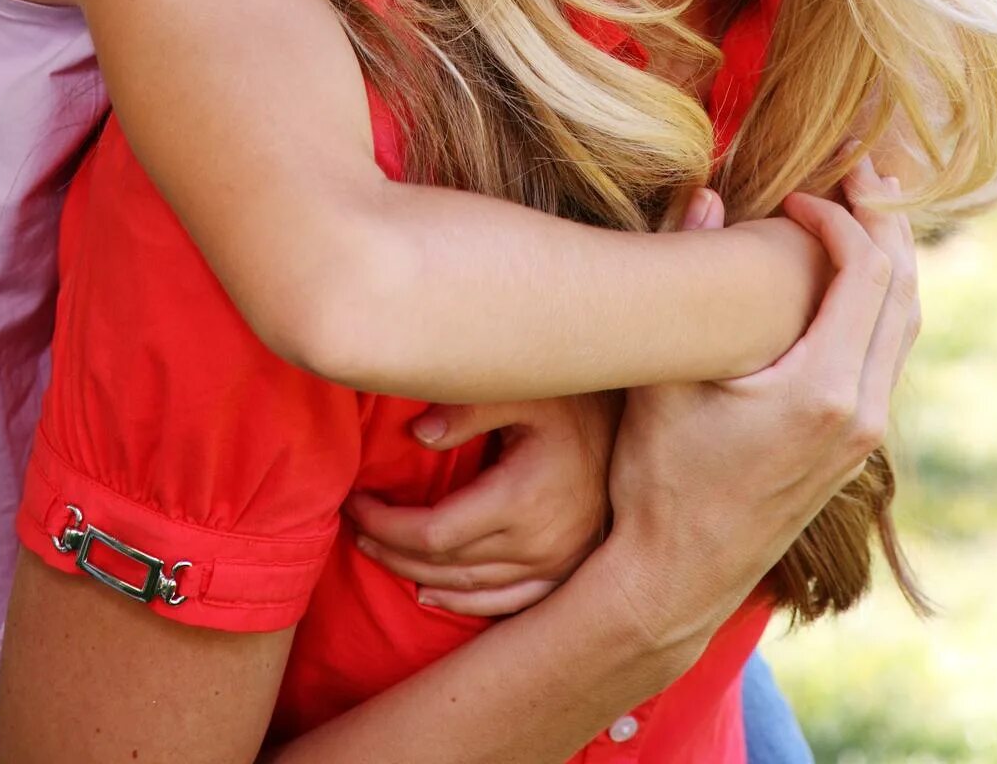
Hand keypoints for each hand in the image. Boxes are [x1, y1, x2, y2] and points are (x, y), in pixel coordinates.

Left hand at [347, 392, 618, 615]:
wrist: (641, 430)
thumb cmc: (576, 402)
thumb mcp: (523, 390)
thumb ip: (468, 407)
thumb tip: (417, 435)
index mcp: (521, 500)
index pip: (433, 533)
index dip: (386, 524)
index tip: (355, 504)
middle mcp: (538, 544)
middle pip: (443, 566)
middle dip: (391, 549)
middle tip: (356, 526)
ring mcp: (555, 565)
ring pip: (469, 588)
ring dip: (417, 575)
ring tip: (380, 551)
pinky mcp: (567, 572)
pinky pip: (507, 605)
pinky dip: (464, 603)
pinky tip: (433, 594)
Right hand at [597, 157, 918, 651]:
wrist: (677, 573)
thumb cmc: (658, 476)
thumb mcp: (662, 378)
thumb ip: (684, 281)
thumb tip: (704, 192)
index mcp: (823, 390)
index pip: (866, 271)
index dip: (838, 216)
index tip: (791, 194)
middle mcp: (860, 411)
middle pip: (904, 290)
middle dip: (883, 221)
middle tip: (855, 167)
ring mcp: (863, 433)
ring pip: (905, 323)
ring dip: (890, 259)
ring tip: (860, 206)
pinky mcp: (855, 445)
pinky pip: (889, 352)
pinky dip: (881, 300)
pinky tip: (848, 275)